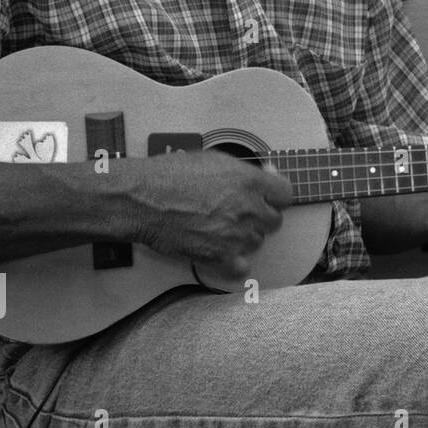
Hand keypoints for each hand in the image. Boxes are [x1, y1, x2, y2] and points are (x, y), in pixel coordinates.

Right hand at [121, 151, 292, 276]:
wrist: (141, 199)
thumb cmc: (170, 175)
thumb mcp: (214, 160)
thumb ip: (246, 171)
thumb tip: (267, 174)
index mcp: (250, 181)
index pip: (286, 194)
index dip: (275, 196)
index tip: (265, 197)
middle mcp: (248, 208)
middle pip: (274, 221)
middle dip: (259, 217)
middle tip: (237, 213)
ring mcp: (236, 234)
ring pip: (257, 242)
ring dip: (243, 237)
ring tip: (219, 228)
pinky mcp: (219, 256)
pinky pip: (242, 267)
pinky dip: (233, 262)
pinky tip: (221, 252)